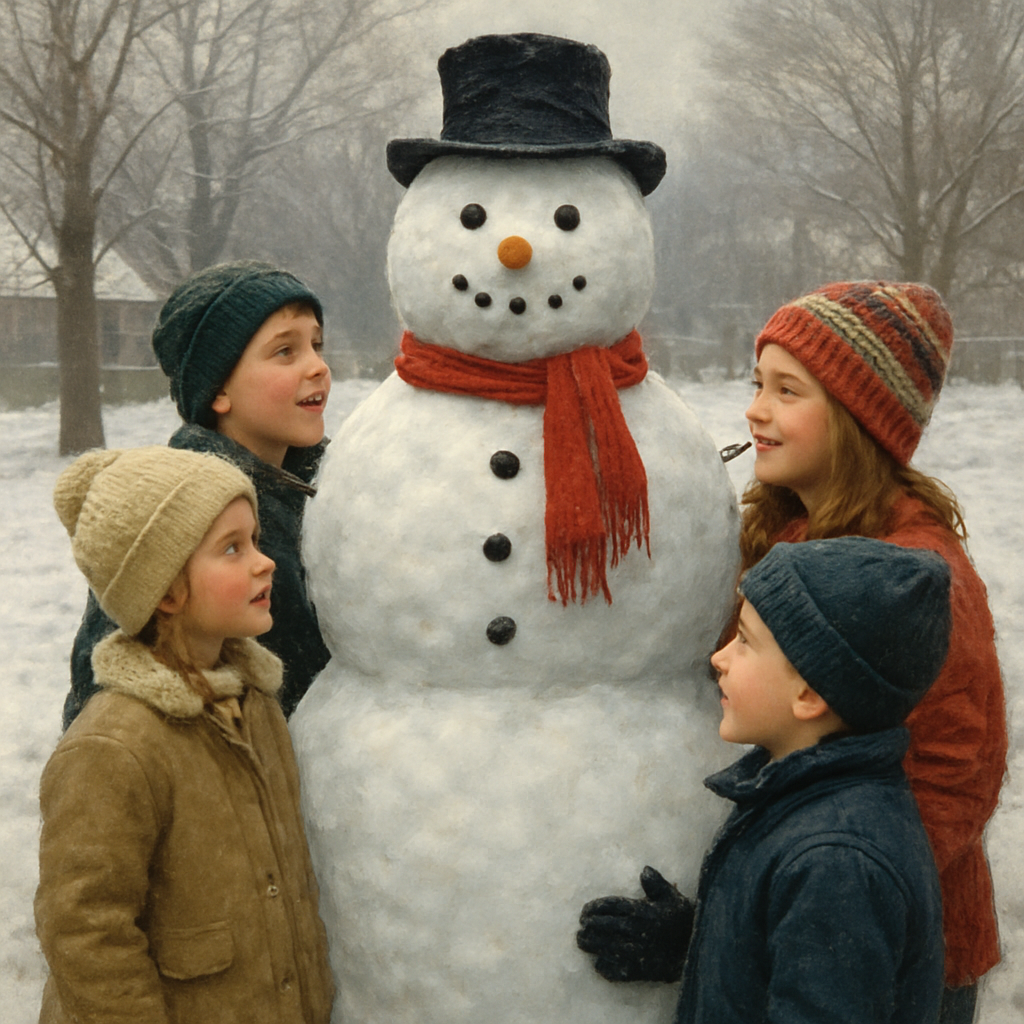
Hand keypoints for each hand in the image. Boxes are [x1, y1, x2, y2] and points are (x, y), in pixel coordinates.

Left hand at [576, 865, 693, 982]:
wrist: (696, 949)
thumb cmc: (681, 920)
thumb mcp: (671, 897)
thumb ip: (656, 883)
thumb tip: (644, 869)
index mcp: (641, 911)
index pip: (610, 907)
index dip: (594, 908)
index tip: (585, 911)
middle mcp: (636, 931)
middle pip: (604, 926)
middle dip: (589, 925)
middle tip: (581, 925)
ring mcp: (637, 952)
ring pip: (606, 947)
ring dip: (591, 944)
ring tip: (581, 940)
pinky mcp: (640, 971)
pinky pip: (618, 971)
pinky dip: (606, 968)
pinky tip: (598, 963)